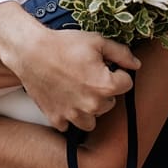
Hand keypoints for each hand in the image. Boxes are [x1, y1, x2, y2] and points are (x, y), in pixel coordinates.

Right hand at [3, 27, 140, 131]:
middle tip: (88, 75)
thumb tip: (136, 65)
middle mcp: (92, 105)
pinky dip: (69, 115)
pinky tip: (65, 99)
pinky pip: (70, 125)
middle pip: (111, 102)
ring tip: (80, 90)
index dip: (118, 72)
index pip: (127, 84)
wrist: (30, 51)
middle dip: (104, 90)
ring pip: (93, 120)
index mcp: (106, 85)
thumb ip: (122, 54)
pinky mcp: (56, 118)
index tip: (105, 65)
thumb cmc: (64, 44)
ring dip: (90, 108)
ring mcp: (73, 114)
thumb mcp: (98, 42)